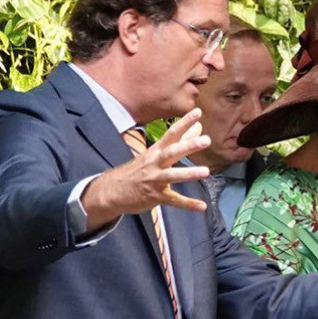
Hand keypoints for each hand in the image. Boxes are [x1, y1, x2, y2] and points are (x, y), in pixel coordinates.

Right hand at [82, 108, 212, 227]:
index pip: (171, 134)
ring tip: (205, 171)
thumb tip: (196, 128)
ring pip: (172, 175)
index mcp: (156, 151)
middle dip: (188, 145)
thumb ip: (176, 143)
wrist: (111, 191)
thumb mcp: (153, 154)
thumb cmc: (138, 170)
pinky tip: (202, 207)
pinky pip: (174, 200)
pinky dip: (188, 204)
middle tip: (206, 140)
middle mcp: (155, 163)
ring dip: (188, 173)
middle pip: (172, 152)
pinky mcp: (155, 196)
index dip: (184, 123)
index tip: (197, 112)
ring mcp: (155, 180)